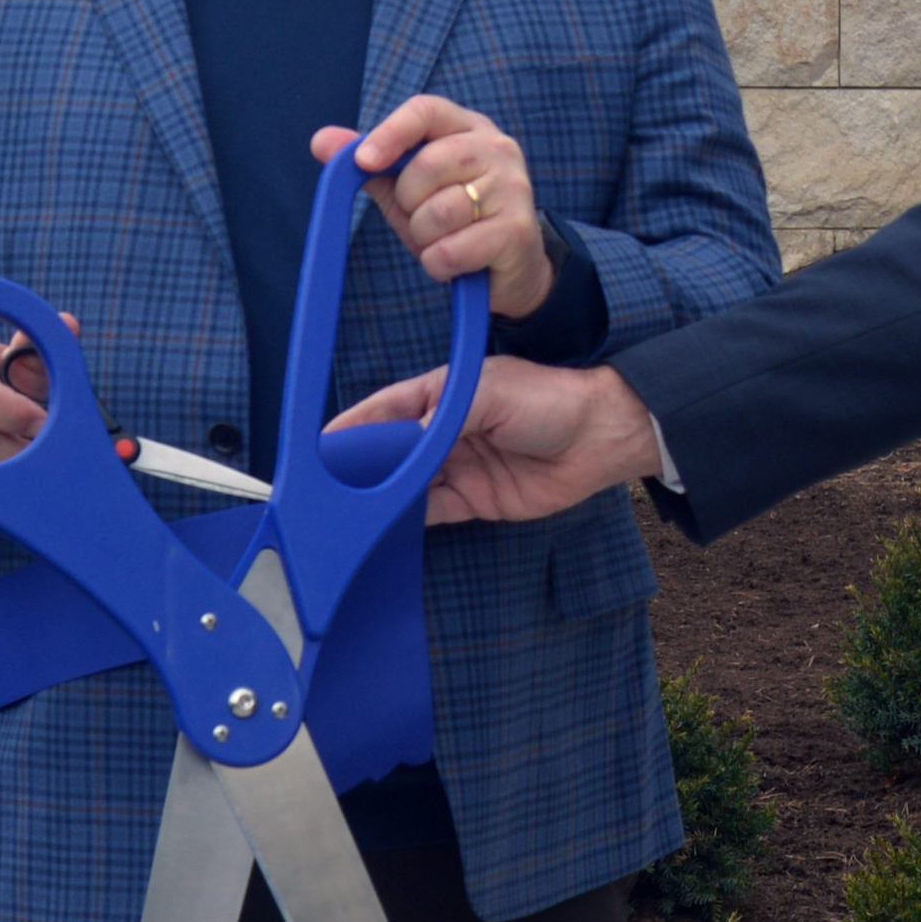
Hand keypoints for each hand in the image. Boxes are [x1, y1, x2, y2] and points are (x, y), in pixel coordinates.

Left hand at [317, 96, 554, 322]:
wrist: (510, 271)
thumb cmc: (454, 223)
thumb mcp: (408, 191)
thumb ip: (370, 164)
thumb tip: (320, 140)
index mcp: (467, 128)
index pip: (426, 111)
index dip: (390, 133)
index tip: (364, 161)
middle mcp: (497, 149)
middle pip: (426, 164)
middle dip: (409, 202)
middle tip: (422, 219)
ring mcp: (513, 188)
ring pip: (437, 213)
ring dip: (425, 238)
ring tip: (445, 241)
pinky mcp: (517, 231)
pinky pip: (450, 250)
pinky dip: (440, 265)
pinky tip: (456, 264)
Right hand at [334, 353, 663, 522]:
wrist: (601, 437)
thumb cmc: (549, 399)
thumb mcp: (490, 392)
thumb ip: (439, 416)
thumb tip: (399, 438)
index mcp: (441, 394)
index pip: (385, 410)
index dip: (353, 428)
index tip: (319, 448)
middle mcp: (444, 431)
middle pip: (391, 452)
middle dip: (361, 469)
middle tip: (323, 491)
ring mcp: (458, 466)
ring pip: (407, 485)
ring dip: (381, 498)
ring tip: (345, 514)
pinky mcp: (475, 500)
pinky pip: (433, 511)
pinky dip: (409, 520)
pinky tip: (383, 528)